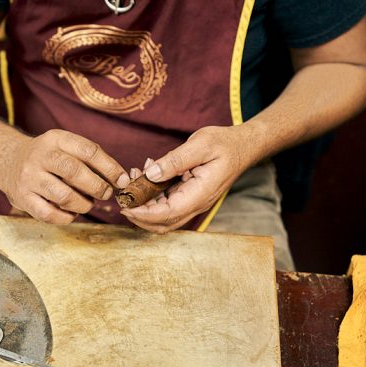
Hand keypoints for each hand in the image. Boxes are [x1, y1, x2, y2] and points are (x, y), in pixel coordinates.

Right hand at [0, 129, 129, 223]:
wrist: (7, 160)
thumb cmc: (48, 157)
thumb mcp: (65, 146)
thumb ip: (90, 158)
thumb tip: (121, 179)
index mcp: (55, 139)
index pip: (88, 151)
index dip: (110, 167)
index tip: (123, 180)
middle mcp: (40, 156)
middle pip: (75, 172)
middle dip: (98, 187)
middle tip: (106, 194)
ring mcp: (29, 178)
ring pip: (64, 196)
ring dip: (83, 204)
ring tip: (87, 203)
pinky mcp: (22, 198)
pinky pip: (50, 214)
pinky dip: (66, 217)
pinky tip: (71, 213)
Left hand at [121, 126, 247, 232]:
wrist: (243, 146)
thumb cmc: (225, 144)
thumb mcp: (200, 145)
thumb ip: (175, 160)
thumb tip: (151, 173)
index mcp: (200, 194)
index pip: (168, 214)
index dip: (144, 214)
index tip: (125, 206)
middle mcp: (196, 203)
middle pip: (162, 223)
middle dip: (139, 214)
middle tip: (122, 195)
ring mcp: (193, 201)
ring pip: (163, 216)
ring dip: (144, 204)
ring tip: (133, 178)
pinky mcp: (189, 195)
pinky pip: (167, 203)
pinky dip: (152, 194)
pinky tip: (146, 173)